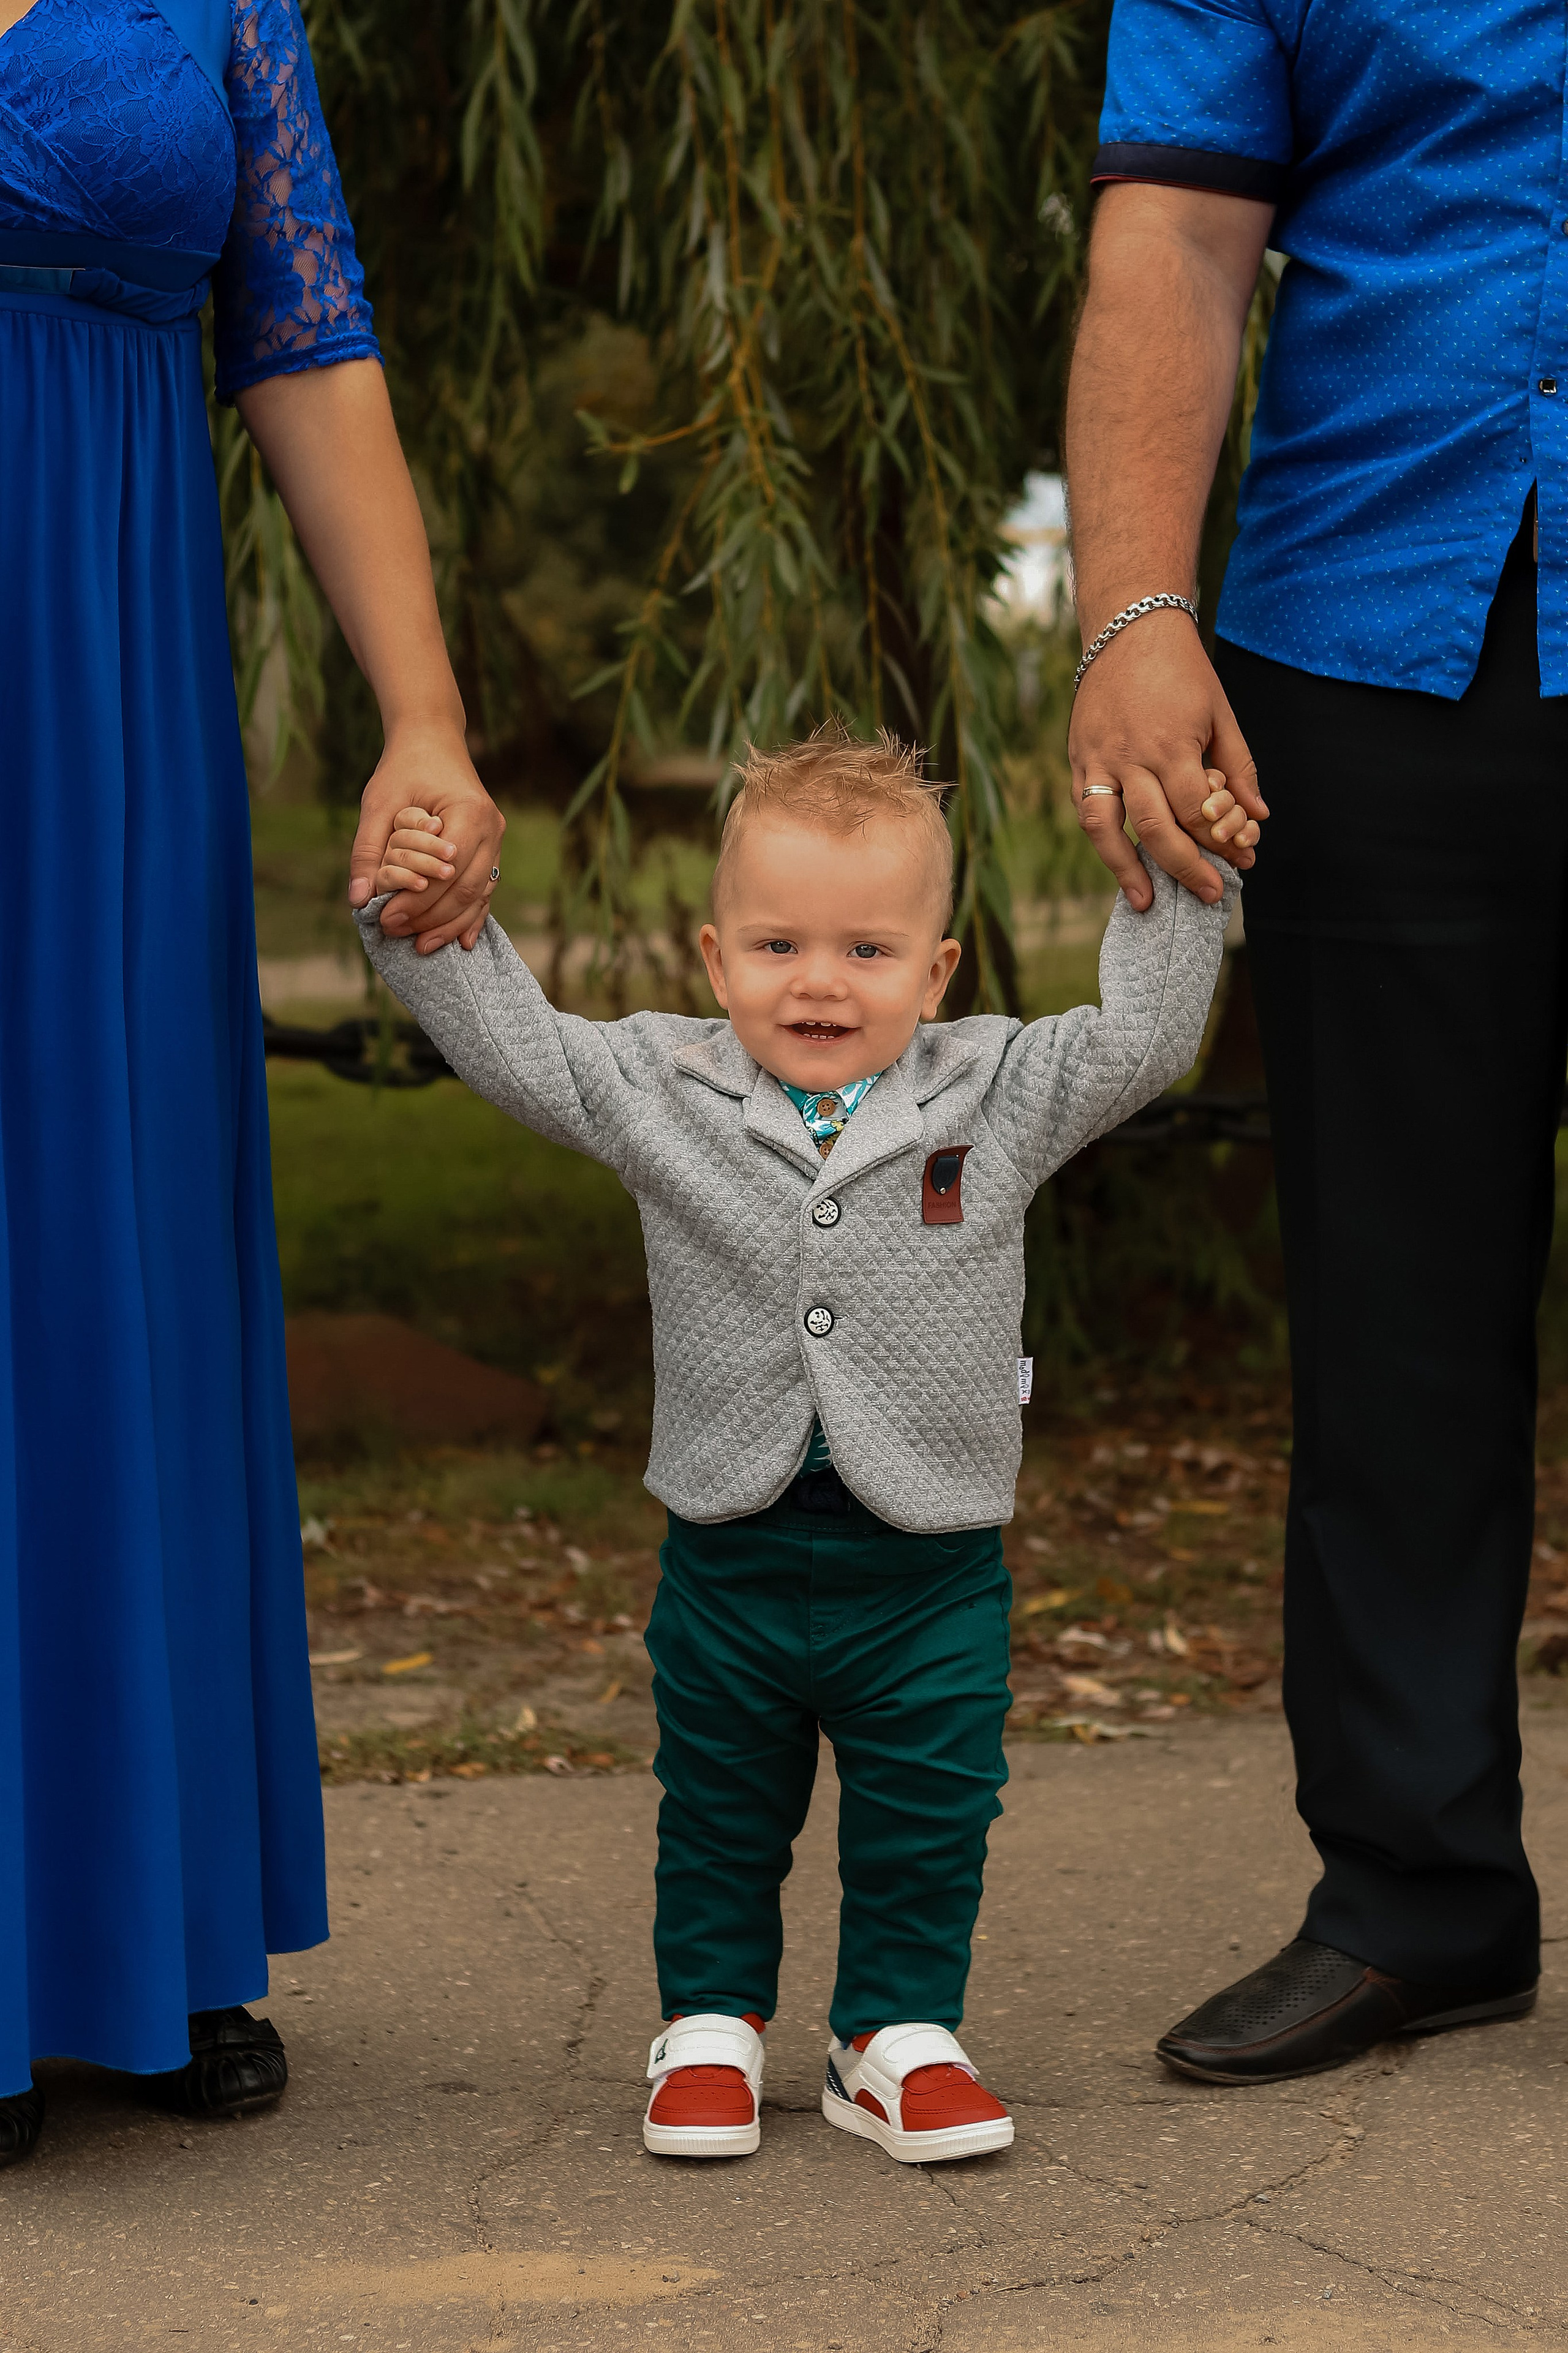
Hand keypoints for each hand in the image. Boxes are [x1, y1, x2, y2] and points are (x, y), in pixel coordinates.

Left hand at [347, 721, 505, 952]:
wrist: (432, 740)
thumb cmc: (404, 768)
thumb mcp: (379, 803)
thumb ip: (367, 849)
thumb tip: (358, 898)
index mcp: (469, 813)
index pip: (445, 872)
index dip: (417, 902)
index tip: (385, 918)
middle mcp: (491, 829)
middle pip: (465, 890)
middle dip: (431, 918)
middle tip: (395, 933)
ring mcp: (496, 841)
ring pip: (479, 896)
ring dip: (450, 925)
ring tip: (421, 946)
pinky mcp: (490, 850)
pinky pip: (484, 890)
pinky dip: (471, 917)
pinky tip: (460, 943)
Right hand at [1067, 611, 1266, 910]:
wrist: (1130, 630)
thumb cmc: (1183, 671)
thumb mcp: (1221, 714)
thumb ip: (1239, 767)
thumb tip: (1258, 816)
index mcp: (1172, 745)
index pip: (1196, 812)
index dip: (1220, 842)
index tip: (1239, 862)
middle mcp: (1132, 756)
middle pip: (1157, 830)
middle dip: (1186, 869)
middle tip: (1208, 895)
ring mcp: (1099, 758)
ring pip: (1106, 828)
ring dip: (1126, 871)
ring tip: (1145, 902)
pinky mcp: (1079, 757)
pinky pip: (1087, 809)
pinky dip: (1102, 840)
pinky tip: (1119, 863)